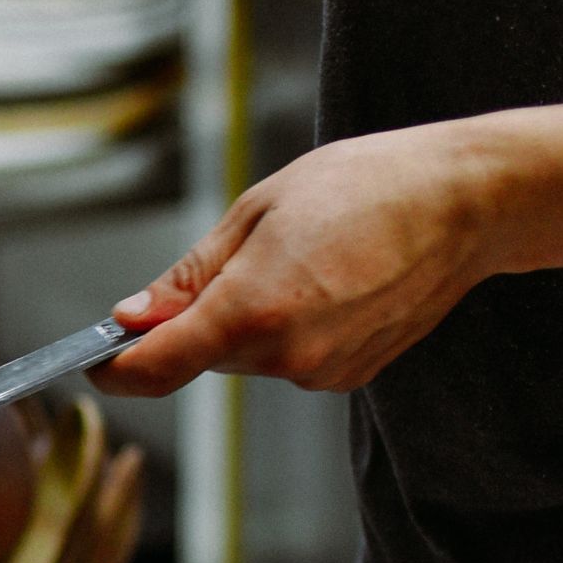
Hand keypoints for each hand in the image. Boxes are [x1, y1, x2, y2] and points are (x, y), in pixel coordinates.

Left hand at [94, 122, 502, 395]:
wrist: (467, 201)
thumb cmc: (363, 186)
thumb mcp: (257, 211)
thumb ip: (188, 277)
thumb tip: (131, 317)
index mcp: (251, 313)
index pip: (153, 368)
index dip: (114, 367)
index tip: (95, 358)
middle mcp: (285, 358)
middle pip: (201, 356)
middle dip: (197, 319)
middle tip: (242, 253)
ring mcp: (322, 373)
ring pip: (248, 356)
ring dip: (249, 319)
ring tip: (303, 257)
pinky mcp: (351, 376)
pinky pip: (291, 357)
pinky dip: (290, 327)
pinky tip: (330, 281)